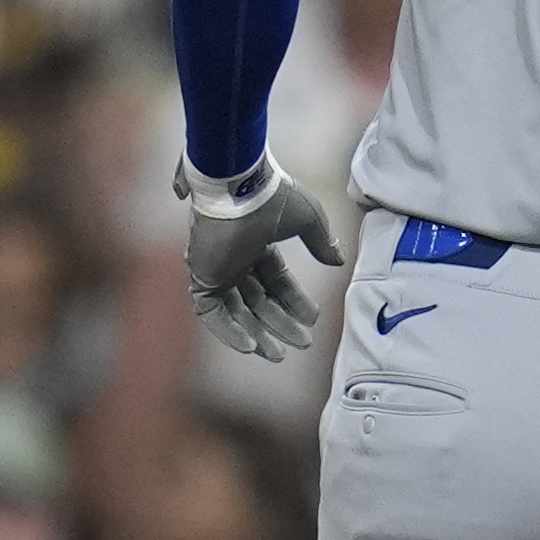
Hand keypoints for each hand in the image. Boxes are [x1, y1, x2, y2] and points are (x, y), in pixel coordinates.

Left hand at [175, 155, 342, 361]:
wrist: (239, 185)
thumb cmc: (272, 196)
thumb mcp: (308, 218)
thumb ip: (321, 241)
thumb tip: (337, 260)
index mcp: (257, 244)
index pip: (276, 280)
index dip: (294, 301)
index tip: (312, 319)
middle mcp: (235, 259)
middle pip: (258, 300)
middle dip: (279, 323)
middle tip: (301, 343)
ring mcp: (217, 269)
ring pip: (236, 311)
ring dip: (256, 333)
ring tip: (277, 354)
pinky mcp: (202, 276)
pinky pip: (211, 312)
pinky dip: (229, 331)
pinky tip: (251, 347)